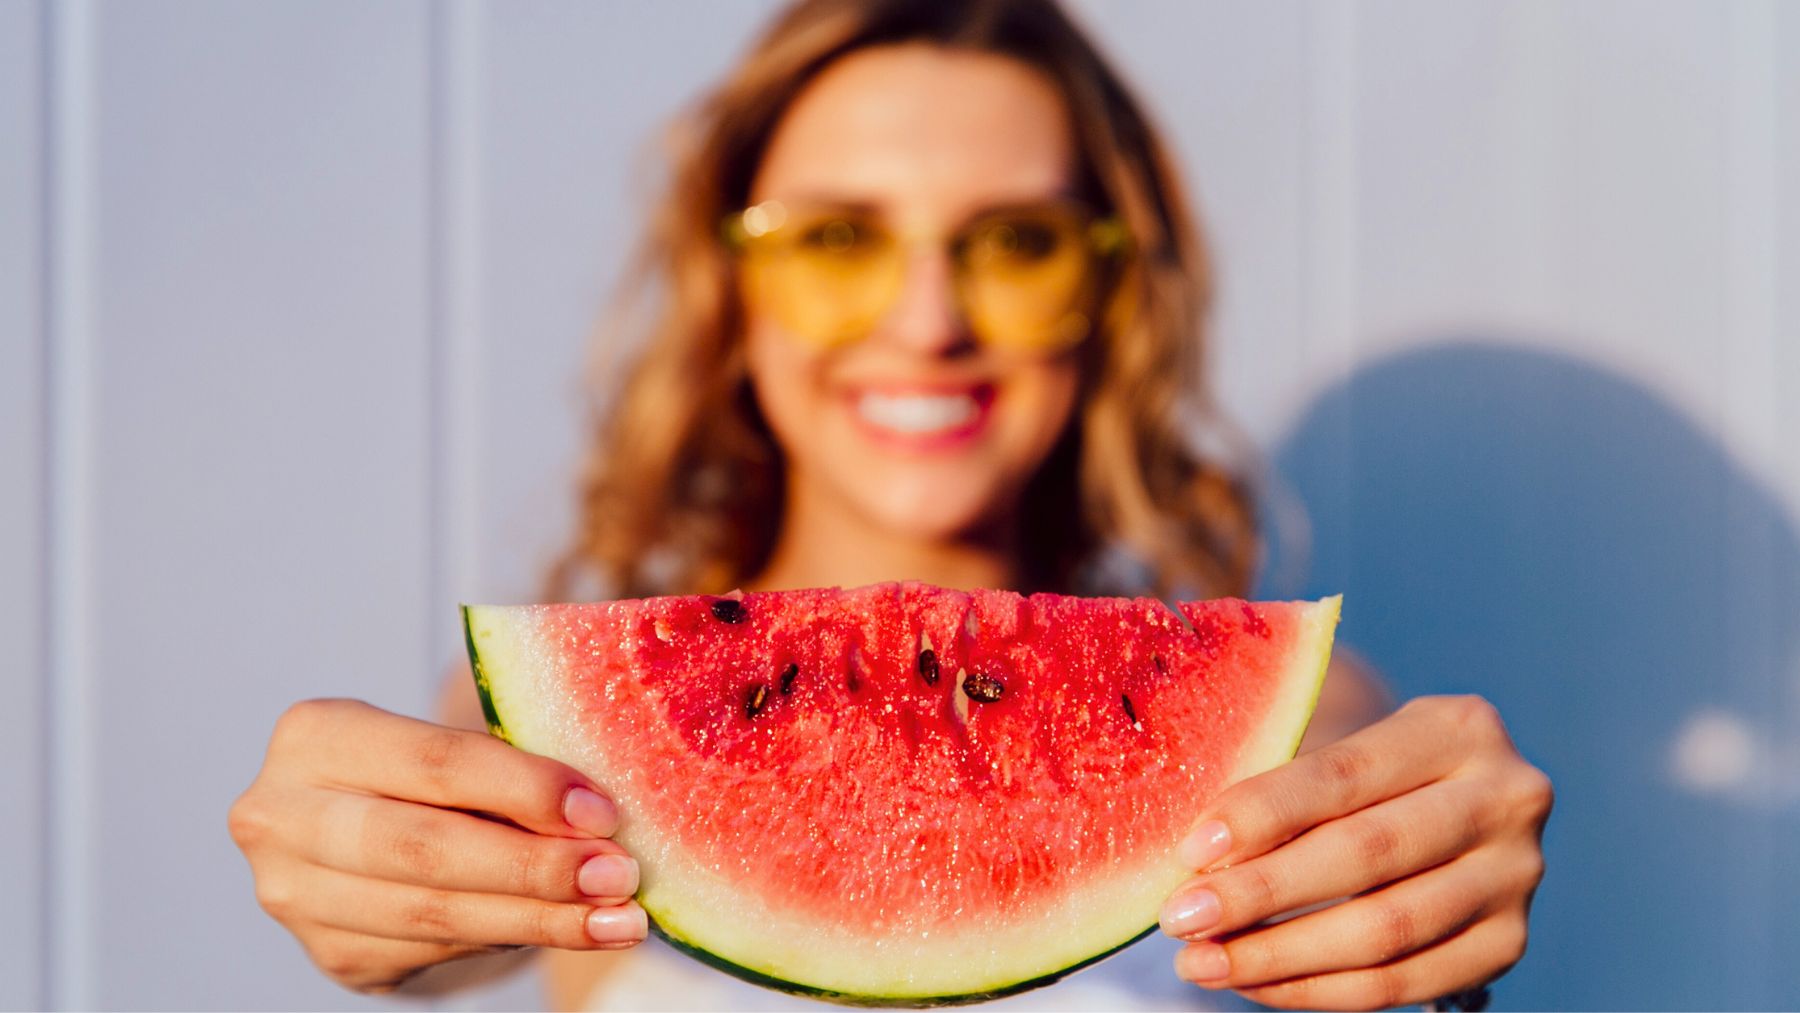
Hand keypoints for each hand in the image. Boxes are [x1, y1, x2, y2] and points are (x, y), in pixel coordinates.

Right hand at [229, 699, 645, 992]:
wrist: (366, 836)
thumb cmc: (429, 774)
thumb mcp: (453, 747)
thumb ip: (505, 769)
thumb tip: (596, 817)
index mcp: (315, 735)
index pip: (434, 763)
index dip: (524, 789)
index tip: (602, 812)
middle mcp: (282, 816)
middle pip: (427, 848)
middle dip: (535, 866)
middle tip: (618, 875)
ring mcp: (295, 894)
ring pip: (434, 913)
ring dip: (540, 918)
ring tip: (617, 918)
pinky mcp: (328, 953)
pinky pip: (435, 949)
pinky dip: (511, 938)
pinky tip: (570, 930)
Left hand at [1161, 695, 1550, 1009]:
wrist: (1447, 803)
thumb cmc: (1363, 775)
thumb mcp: (1338, 750)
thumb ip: (1282, 793)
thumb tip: (1198, 858)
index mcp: (1457, 727)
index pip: (1344, 775)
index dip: (1263, 814)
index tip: (1190, 850)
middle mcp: (1505, 797)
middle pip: (1367, 855)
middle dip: (1262, 892)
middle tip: (1182, 918)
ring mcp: (1516, 875)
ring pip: (1385, 931)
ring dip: (1279, 954)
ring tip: (1201, 962)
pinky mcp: (1509, 942)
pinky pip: (1402, 984)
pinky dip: (1318, 989)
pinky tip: (1254, 984)